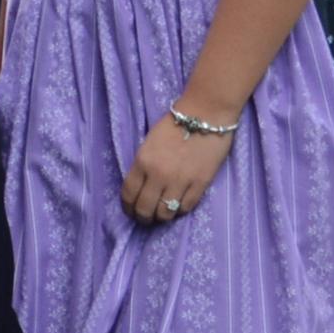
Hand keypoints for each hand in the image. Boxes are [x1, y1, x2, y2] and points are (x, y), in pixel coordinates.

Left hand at [121, 113, 237, 227]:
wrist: (205, 115)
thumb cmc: (174, 124)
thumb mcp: (148, 144)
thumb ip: (142, 166)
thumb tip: (140, 188)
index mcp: (142, 162)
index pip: (129, 195)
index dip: (128, 208)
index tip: (130, 211)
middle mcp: (158, 175)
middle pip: (145, 209)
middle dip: (142, 217)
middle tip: (145, 218)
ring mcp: (180, 181)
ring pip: (165, 213)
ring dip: (161, 217)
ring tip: (162, 214)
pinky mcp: (200, 184)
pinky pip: (185, 208)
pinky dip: (179, 210)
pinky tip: (178, 206)